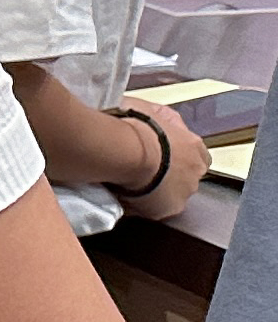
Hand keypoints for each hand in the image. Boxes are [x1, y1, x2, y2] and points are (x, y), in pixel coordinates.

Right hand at [119, 105, 210, 219]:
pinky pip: (151, 210)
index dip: (179, 158)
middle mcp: (195, 172)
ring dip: (155, 192)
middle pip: (186, 178)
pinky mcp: (164, 211)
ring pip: (170, 196)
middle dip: (169, 176)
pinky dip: (139, 206)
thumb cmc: (135, 128)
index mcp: (194, 147)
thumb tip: (164, 122)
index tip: (163, 158)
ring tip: (131, 186)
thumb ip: (164, 120)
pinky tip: (122, 197)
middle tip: (145, 172)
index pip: (197, 156)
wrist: (126, 150)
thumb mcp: (153, 111)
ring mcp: (183, 193)